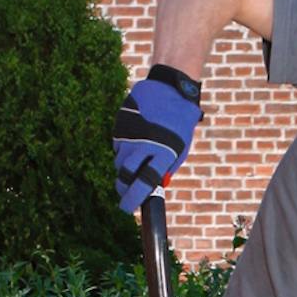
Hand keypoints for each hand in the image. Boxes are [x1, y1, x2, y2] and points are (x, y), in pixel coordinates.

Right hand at [112, 65, 203, 213]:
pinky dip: (122, 150)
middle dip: (123, 186)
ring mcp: (131, 132)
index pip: (144, 183)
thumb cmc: (179, 123)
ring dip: (124, 168)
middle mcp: (145, 143)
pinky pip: (117, 145)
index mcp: (164, 153)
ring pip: (119, 160)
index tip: (127, 207)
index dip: (133, 198)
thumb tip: (151, 187)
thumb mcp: (180, 148)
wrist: (171, 89)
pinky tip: (134, 142)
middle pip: (125, 174)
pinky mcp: (121, 123)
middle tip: (124, 191)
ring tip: (135, 161)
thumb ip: (166, 168)